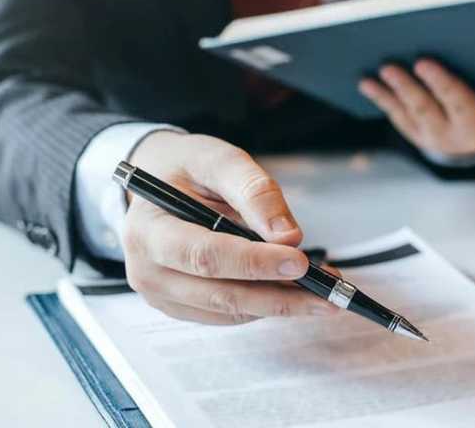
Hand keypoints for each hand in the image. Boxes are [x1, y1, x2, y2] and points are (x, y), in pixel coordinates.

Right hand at [122, 131, 339, 324]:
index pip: (204, 256)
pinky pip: (228, 315)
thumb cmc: (186, 169)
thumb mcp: (218, 159)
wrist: (158, 184)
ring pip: (229, 311)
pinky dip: (264, 305)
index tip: (299, 261)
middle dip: (279, 296)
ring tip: (323, 291)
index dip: (254, 263)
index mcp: (147, 229)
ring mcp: (161, 294)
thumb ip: (253, 191)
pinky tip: (294, 290)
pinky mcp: (180, 306)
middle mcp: (147, 269)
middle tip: (327, 294)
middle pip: (220, 294)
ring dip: (280, 304)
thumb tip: (288, 235)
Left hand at [358, 59, 474, 158]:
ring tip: (388, 68)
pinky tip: (367, 82)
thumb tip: (474, 44)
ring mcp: (444, 138)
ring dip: (404, 89)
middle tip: (423, 63)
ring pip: (422, 111)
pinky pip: (399, 115)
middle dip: (441, 84)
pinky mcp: (419, 137)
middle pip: (459, 106)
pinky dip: (382, 97)